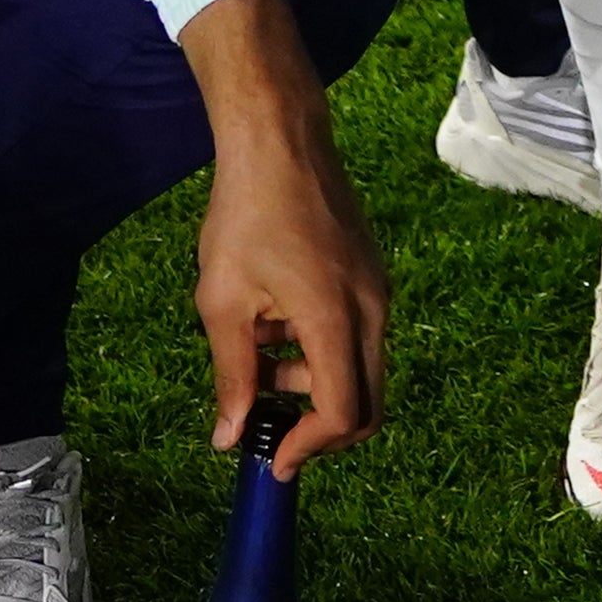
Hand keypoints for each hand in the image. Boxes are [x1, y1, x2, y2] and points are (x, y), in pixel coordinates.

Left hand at [182, 0, 386, 467]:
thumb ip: (233, 375)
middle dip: (321, 429)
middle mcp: (371, 307)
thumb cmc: (244, 215)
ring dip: (315, 385)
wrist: (280, 141)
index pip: (344, 411)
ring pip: (361, 367)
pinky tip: (275, 325)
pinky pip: (359, 333)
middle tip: (272, 431)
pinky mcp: (373, 273)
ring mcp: (378, 288)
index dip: (310, 448)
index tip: (273, 461)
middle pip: (368, 401)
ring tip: (257, 358)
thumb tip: (231, 438)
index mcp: (334, 316)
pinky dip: (322, 351)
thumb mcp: (223, 301)